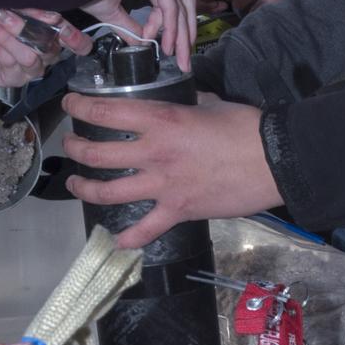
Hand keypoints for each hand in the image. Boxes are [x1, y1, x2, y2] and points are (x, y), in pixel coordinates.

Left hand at [0, 8, 85, 89]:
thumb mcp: (11, 4)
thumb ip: (33, 11)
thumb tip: (53, 17)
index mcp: (52, 34)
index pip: (78, 43)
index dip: (76, 39)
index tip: (64, 29)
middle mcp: (45, 53)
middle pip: (50, 48)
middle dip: (26, 28)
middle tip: (4, 13)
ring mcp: (29, 68)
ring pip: (31, 57)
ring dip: (9, 37)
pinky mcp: (12, 79)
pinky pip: (11, 65)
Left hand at [62, 91, 280, 246]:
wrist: (274, 160)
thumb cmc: (246, 127)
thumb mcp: (210, 104)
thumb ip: (188, 105)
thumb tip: (184, 103)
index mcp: (160, 120)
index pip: (104, 112)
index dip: (79, 107)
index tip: (70, 104)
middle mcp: (153, 153)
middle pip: (96, 153)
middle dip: (75, 149)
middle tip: (70, 146)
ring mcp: (162, 185)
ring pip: (108, 192)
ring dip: (84, 189)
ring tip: (76, 184)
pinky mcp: (178, 211)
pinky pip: (145, 230)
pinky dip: (129, 238)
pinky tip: (118, 241)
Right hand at [84, 0, 197, 69]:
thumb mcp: (112, 13)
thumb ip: (130, 27)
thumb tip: (141, 43)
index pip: (171, 0)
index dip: (171, 27)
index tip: (163, 46)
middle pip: (183, 2)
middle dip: (186, 33)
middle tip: (185, 58)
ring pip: (181, 4)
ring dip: (182, 34)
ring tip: (178, 56)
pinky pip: (170, 4)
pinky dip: (171, 26)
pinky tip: (167, 43)